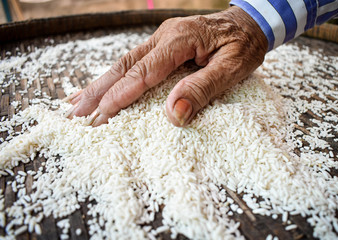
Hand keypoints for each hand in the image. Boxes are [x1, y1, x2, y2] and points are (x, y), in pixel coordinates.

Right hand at [64, 6, 267, 126]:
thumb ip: (203, 88)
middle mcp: (165, 36)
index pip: (144, 71)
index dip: (122, 95)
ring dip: (100, 84)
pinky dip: (115, 77)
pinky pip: (134, 61)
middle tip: (76, 114)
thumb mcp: (232, 68)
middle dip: (99, 91)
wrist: (249, 24)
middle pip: (125, 65)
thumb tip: (174, 114)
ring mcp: (162, 39)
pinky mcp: (163, 45)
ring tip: (77, 103)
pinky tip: (103, 86)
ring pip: (124, 63)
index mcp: (181, 39)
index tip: (103, 115)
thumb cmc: (243, 45)